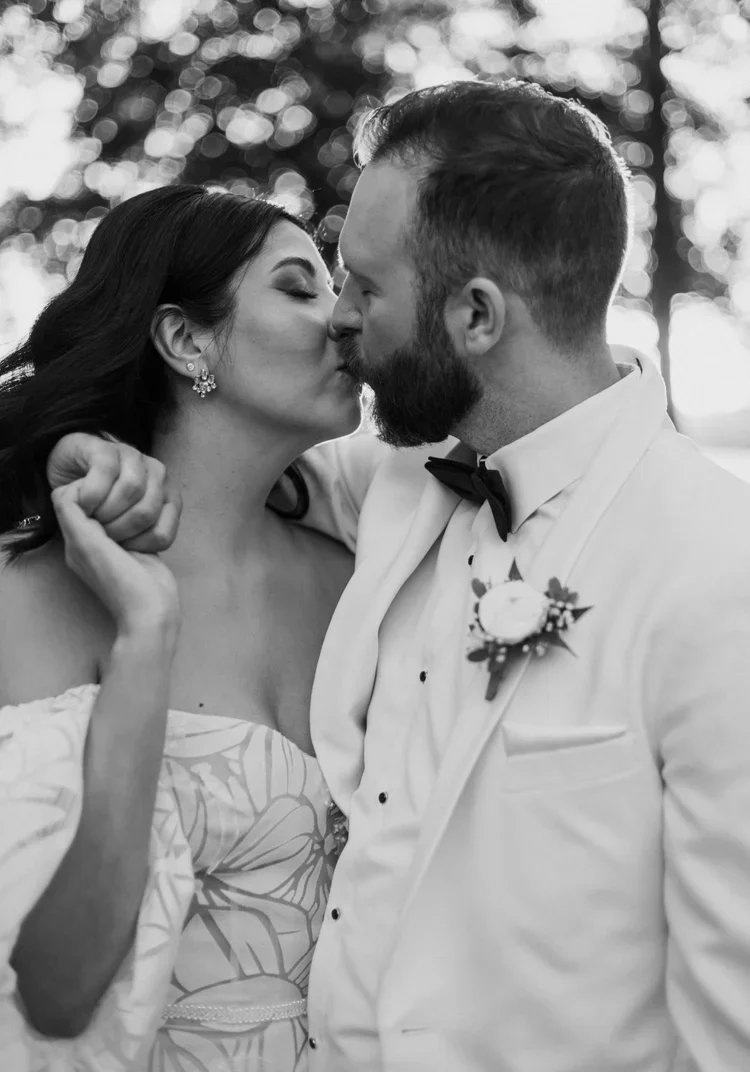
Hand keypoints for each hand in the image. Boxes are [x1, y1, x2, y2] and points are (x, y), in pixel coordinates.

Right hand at [47, 434, 180, 552]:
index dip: (138, 546)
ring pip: (132, 488)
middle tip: (101, 533)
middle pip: (147, 511)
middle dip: (119, 530)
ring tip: (91, 518)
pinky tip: (84, 503)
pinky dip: (92, 493)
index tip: (119, 548)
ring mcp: (132, 456)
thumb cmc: (101, 505)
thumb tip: (144, 563)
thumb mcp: (125, 527)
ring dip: (106, 512)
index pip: (163, 534)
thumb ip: (141, 538)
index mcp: (167, 495)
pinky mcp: (106, 448)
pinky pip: (105, 471)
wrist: (72, 468)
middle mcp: (156, 472)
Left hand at [52, 480, 179, 637]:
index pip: (69, 497)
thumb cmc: (120, 583)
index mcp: (74, 539)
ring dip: (129, 510)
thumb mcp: (88, 545)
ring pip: (118, 508)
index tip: (102, 495)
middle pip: (95, 499)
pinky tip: (147, 531)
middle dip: (109, 498)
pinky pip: (137, 521)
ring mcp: (116, 543)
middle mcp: (91, 539)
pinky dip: (143, 521)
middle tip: (122, 512)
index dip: (85, 489)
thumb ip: (72, 515)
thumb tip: (67, 490)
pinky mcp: (138, 545)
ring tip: (136, 526)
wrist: (152, 612)